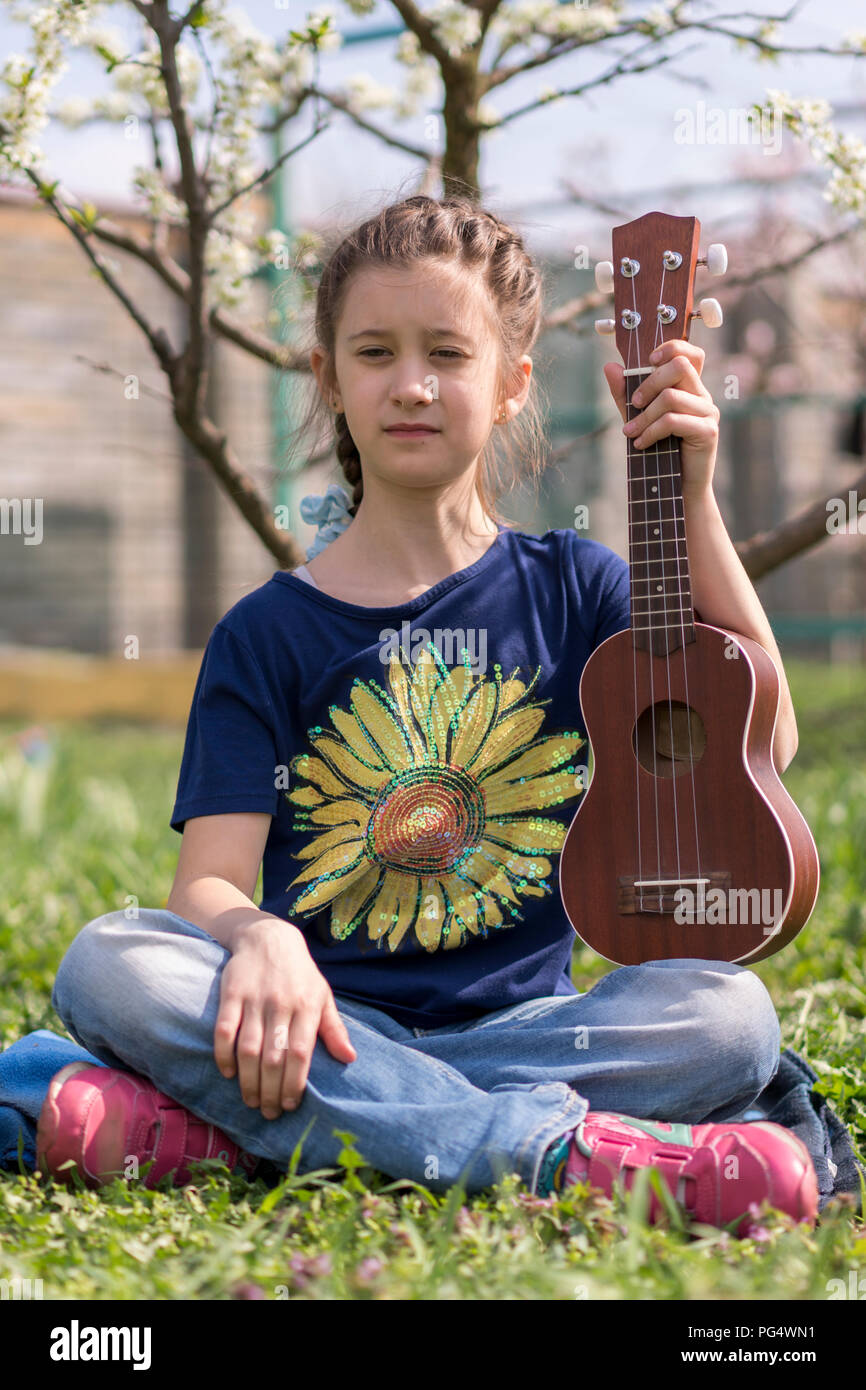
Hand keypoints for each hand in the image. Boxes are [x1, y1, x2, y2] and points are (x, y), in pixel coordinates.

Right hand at [214, 919, 356, 1118]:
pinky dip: (224, 1054)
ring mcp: (255, 999)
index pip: (301, 1053)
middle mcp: (281, 1004)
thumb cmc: (300, 974)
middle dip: (271, 1091)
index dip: (294, 1083)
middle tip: (269, 1112)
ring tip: (251, 1101)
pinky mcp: (231, 994)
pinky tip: (228, 1073)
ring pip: (248, 1049)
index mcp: (307, 1006)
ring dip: (248, 1081)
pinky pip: (224, 1029)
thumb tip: (350, 1059)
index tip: (291, 1106)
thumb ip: (334, 1028)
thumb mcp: (323, 995)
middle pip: (274, 1057)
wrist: (268, 937)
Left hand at [603, 339, 719, 497]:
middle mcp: (702, 395)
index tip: (648, 362)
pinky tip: (640, 444)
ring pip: (671, 396)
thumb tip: (610, 366)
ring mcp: (708, 412)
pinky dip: (651, 431)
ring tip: (630, 433)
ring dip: (644, 416)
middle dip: (648, 383)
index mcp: (689, 387)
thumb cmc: (659, 451)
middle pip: (679, 366)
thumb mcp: (638, 418)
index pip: (689, 353)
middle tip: (634, 404)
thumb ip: (625, 394)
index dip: (670, 348)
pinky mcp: (708, 431)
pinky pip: (673, 421)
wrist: (678, 489)